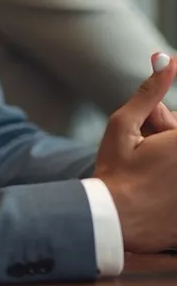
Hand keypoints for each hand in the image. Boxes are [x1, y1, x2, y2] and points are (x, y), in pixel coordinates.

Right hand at [95, 53, 176, 252]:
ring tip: (151, 168)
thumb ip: (149, 92)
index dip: (165, 122)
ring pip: (176, 155)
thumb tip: (167, 61)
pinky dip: (169, 177)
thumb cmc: (115, 172)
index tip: (153, 130)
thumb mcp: (123, 125)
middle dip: (168, 131)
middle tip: (149, 142)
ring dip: (168, 152)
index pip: (176, 120)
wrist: (115, 223)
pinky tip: (159, 185)